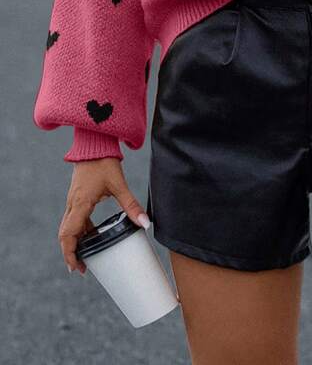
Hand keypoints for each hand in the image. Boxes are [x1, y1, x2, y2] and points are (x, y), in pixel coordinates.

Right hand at [58, 158, 149, 274]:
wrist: (94, 144)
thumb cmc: (104, 162)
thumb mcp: (119, 185)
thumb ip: (131, 205)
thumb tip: (145, 223)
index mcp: (80, 204)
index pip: (69, 235)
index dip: (70, 254)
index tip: (76, 268)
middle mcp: (73, 204)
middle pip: (65, 235)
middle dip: (71, 253)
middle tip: (82, 268)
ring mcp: (73, 200)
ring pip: (68, 227)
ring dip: (75, 243)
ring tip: (87, 256)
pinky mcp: (77, 196)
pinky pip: (74, 219)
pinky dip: (79, 230)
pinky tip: (90, 235)